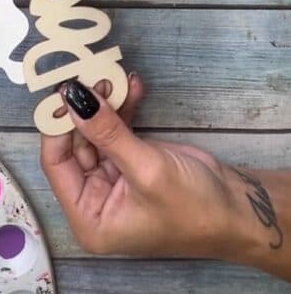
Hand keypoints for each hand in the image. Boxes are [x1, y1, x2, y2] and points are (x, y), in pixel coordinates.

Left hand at [42, 76, 249, 260]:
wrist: (238, 211)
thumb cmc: (191, 206)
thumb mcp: (145, 168)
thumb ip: (106, 132)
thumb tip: (72, 97)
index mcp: (88, 217)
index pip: (56, 164)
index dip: (57, 126)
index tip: (63, 90)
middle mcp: (94, 200)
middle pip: (74, 145)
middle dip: (83, 110)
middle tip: (91, 75)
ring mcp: (113, 179)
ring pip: (96, 132)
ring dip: (104, 104)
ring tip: (111, 76)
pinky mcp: (132, 162)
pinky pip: (118, 130)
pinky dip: (124, 109)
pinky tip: (132, 86)